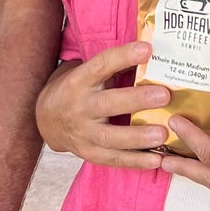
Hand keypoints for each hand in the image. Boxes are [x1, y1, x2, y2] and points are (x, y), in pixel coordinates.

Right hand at [35, 43, 172, 169]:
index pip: (101, 66)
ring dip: (138, 136)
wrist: (46, 120)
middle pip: (108, 104)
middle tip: (164, 95)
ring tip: (162, 133)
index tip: (147, 49)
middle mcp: (79, 107)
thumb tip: (149, 54)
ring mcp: (83, 133)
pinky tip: (157, 160)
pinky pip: (114, 159)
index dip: (123, 56)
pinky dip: (136, 161)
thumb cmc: (74, 91)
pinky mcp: (89, 153)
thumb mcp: (84, 73)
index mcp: (78, 81)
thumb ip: (111, 67)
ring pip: (110, 137)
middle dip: (137, 100)